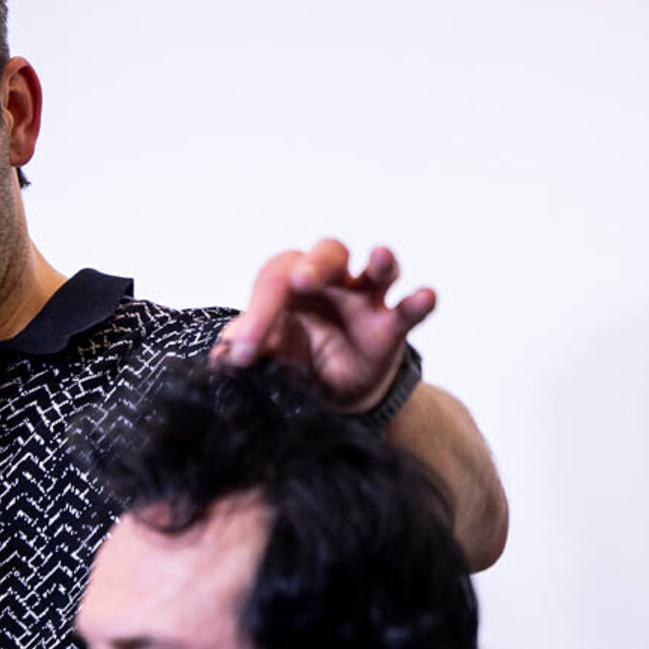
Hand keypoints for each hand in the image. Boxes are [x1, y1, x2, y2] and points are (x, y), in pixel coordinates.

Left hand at [214, 240, 434, 412]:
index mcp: (290, 283)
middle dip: (315, 265)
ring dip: (380, 262)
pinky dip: (419, 302)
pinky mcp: (390, 327)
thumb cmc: (292, 360)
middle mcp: (330, 282)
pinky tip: (424, 296)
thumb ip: (244, 353)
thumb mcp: (263, 357)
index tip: (243, 357)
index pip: (274, 282)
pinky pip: (408, 310)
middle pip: (328, 254)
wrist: (327, 394)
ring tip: (379, 257)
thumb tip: (223, 358)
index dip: (256, 317)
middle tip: (300, 282)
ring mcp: (364, 301)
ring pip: (376, 270)